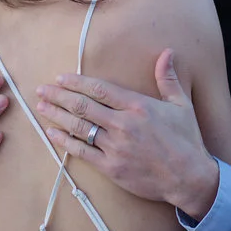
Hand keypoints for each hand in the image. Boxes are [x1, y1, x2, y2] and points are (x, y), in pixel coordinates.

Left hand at [35, 49, 218, 218]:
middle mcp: (124, 124)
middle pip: (83, 106)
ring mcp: (116, 147)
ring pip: (79, 127)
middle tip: (42, 90)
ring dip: (57, 116)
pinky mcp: (111, 167)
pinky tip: (52, 133)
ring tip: (41, 107)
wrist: (189, 178)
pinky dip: (65, 142)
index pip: (100, 89)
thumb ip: (168, 79)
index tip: (61, 78)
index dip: (77, 82)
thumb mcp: (182, 105)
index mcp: (138, 106)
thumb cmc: (186, 140)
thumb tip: (166, 53)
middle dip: (59, 96)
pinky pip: (82, 152)